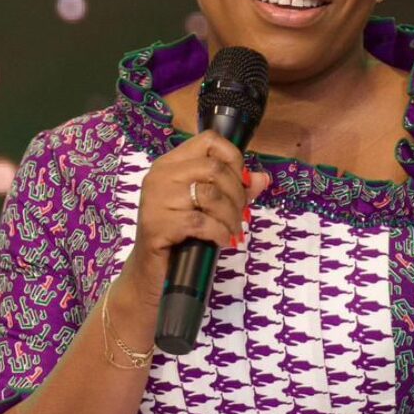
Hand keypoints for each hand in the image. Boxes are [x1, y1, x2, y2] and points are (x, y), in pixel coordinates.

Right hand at [116, 130, 271, 317]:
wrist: (152, 273)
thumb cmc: (181, 236)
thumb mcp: (210, 208)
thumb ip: (235, 190)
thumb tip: (262, 178)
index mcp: (172, 164)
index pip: (209, 141)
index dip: (233, 159)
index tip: (241, 183)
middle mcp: (161, 175)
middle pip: (215, 168)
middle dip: (237, 195)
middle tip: (240, 217)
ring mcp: (156, 198)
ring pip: (211, 194)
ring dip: (231, 216)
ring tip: (231, 231)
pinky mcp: (157, 224)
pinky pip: (202, 222)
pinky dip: (219, 233)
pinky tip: (221, 241)